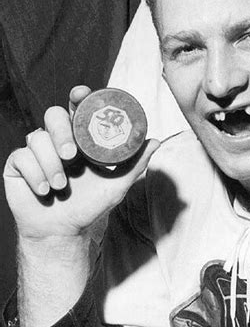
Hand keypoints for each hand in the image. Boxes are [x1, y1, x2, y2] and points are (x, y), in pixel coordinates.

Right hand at [3, 86, 159, 240]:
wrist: (62, 231)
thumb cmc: (89, 207)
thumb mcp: (116, 185)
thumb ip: (135, 163)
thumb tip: (155, 141)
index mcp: (79, 140)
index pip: (77, 110)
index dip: (78, 98)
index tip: (81, 94)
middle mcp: (57, 141)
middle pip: (53, 114)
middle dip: (61, 132)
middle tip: (70, 155)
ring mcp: (36, 152)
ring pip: (36, 137)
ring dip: (50, 163)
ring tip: (60, 186)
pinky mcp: (17, 165)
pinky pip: (21, 157)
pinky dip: (35, 174)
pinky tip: (44, 190)